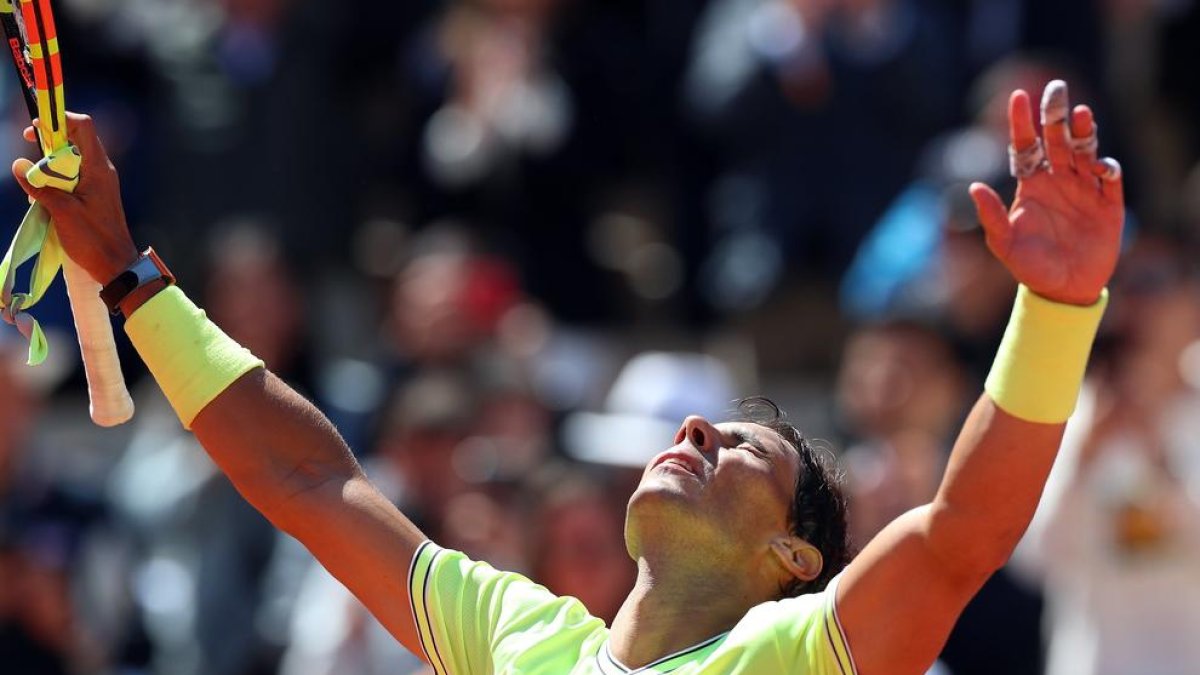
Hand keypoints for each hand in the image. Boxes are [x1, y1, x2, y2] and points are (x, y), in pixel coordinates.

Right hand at [10, 112, 137, 285]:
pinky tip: (45, 198)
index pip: (83, 127)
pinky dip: (57, 180)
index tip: (37, 128)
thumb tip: (17, 164)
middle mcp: (101, 170)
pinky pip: (73, 176)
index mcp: (98, 167)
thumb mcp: (61, 211)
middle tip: (31, 156)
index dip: (60, 119)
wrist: (115, 263)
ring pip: (71, 159)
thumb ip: (39, 186)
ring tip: (37, 186)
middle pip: (75, 140)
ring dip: (50, 165)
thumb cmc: (93, 238)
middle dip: (49, 143)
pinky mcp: (95, 194)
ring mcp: (99, 182)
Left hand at [969, 80, 1123, 305]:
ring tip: (1082, 114)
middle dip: (1055, 114)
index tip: (1016, 96)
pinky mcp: (1108, 204)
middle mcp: (1057, 181)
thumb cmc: (1029, 266)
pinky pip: (1110, 179)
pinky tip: (1101, 166)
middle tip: (1056, 88)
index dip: (1021, 122)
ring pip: (1085, 151)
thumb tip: (972, 187)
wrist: (1063, 290)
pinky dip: (1107, 169)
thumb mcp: (1004, 244)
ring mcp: (1084, 189)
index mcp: (1031, 185)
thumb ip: (990, 216)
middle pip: (1056, 139)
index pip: (1025, 146)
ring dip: (1084, 132)